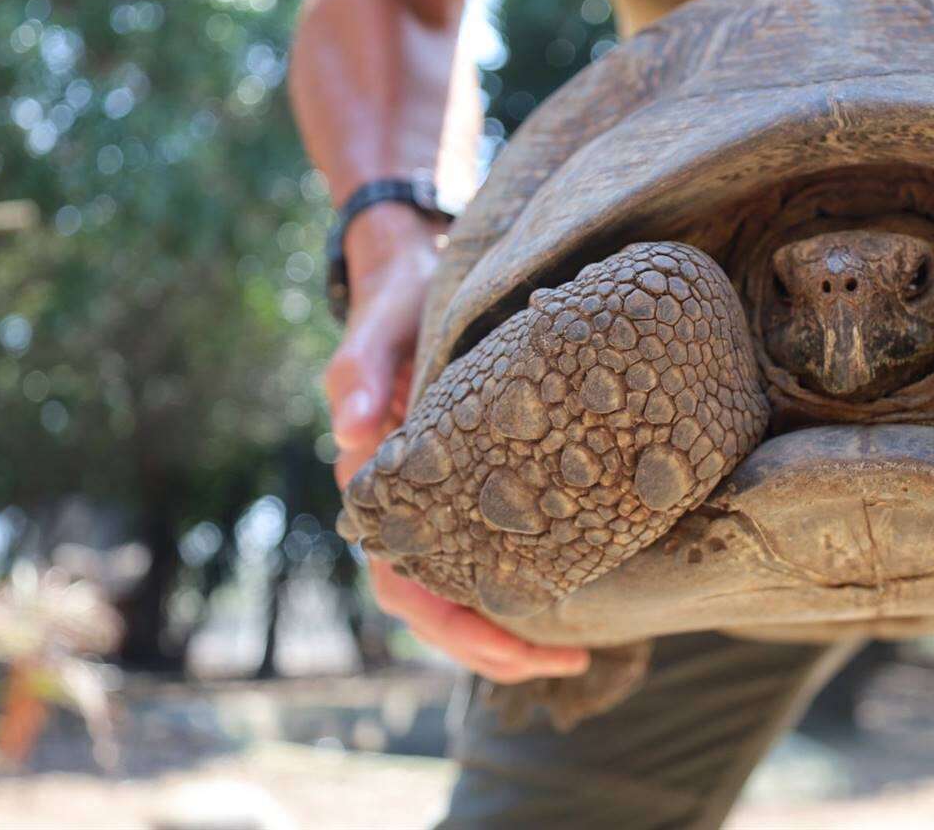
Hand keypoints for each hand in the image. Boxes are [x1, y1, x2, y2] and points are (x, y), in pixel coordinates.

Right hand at [325, 203, 588, 680]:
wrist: (415, 270)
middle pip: (441, 603)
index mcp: (377, 487)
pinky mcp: (478, 476)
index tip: (520, 647)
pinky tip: (582, 584)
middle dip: (499, 644)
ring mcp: (443, 495)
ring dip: (516, 623)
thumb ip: (360, 369)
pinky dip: (531, 573)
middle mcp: (409, 503)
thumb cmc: (397, 303)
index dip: (459, 625)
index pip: (406, 582)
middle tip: (570, 663)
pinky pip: (496, 541)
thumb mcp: (379, 326)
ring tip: (583, 649)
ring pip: (469, 583)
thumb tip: (350, 428)